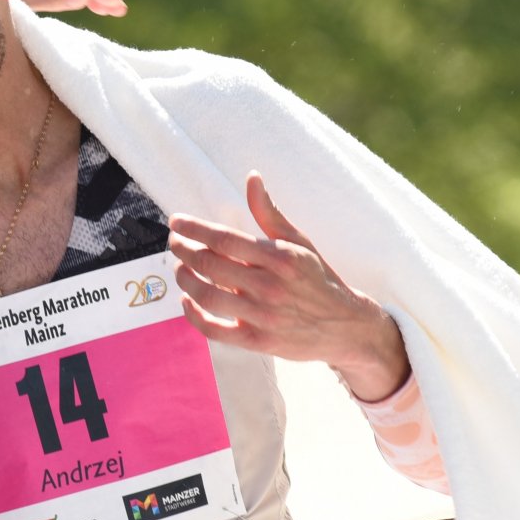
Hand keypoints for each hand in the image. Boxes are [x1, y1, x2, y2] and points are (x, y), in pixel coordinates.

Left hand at [168, 172, 411, 402]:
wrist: (344, 326)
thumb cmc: (318, 279)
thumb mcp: (299, 242)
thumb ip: (269, 213)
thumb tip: (252, 178)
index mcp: (279, 257)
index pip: (225, 239)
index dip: (194, 229)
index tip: (176, 222)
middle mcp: (269, 286)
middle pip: (210, 265)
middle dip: (183, 251)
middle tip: (174, 243)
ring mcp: (262, 316)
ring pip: (207, 296)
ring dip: (185, 280)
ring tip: (179, 268)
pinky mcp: (257, 341)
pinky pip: (214, 330)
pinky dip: (193, 315)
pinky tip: (187, 300)